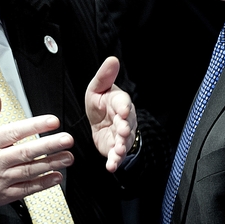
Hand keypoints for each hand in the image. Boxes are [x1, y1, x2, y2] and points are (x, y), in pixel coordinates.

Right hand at [0, 96, 74, 216]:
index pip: (16, 131)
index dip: (36, 126)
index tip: (52, 121)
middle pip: (27, 152)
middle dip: (50, 145)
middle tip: (67, 139)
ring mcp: (1, 178)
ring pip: (30, 170)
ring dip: (52, 164)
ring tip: (68, 157)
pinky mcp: (4, 194)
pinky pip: (27, 189)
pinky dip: (43, 184)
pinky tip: (56, 176)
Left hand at [86, 56, 136, 172]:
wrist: (99, 122)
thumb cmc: (101, 103)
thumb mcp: (97, 87)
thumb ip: (104, 76)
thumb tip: (112, 59)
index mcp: (119, 102)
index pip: (124, 103)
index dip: (124, 107)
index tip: (123, 110)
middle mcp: (125, 119)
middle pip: (127, 123)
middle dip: (125, 128)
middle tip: (122, 131)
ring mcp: (122, 135)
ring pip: (125, 141)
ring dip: (122, 146)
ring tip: (118, 150)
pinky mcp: (116, 147)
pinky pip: (117, 155)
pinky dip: (115, 161)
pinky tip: (111, 166)